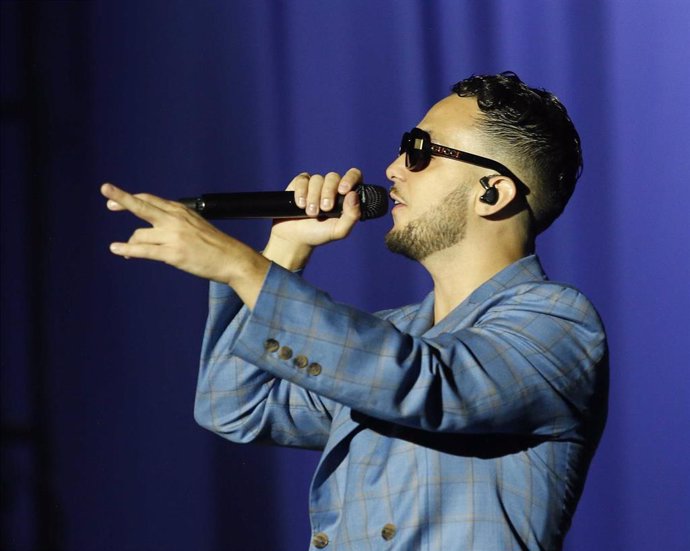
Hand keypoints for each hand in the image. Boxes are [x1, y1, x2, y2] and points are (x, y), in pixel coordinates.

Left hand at [101, 183, 268, 306]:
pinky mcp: (173, 254)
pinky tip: (117, 249)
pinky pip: (144, 250)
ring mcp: (173, 236)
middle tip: (105, 189)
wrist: (232, 259)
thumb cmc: (214, 245)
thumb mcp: (196, 225)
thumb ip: (175, 222)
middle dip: (122, 198)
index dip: (131, 199)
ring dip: (130, 243)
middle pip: (142, 206)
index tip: (113, 200)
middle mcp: (175, 220)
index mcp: (181, 211)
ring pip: (140, 234)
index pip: (150, 200)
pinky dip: (128, 249)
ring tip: (124, 251)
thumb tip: (153, 229)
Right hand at [263, 168, 362, 269]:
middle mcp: (332, 187)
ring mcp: (316, 184)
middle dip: (328, 193)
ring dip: (313, 197)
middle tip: (325, 209)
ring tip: (311, 213)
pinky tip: (300, 205)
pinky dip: (301, 192)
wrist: (296, 237)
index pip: (354, 176)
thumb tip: (353, 195)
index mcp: (345, 196)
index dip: (350, 178)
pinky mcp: (300, 184)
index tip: (342, 191)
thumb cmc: (320, 233)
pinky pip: (302, 180)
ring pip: (317, 179)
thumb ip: (352, 215)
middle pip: (333, 177)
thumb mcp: (339, 230)